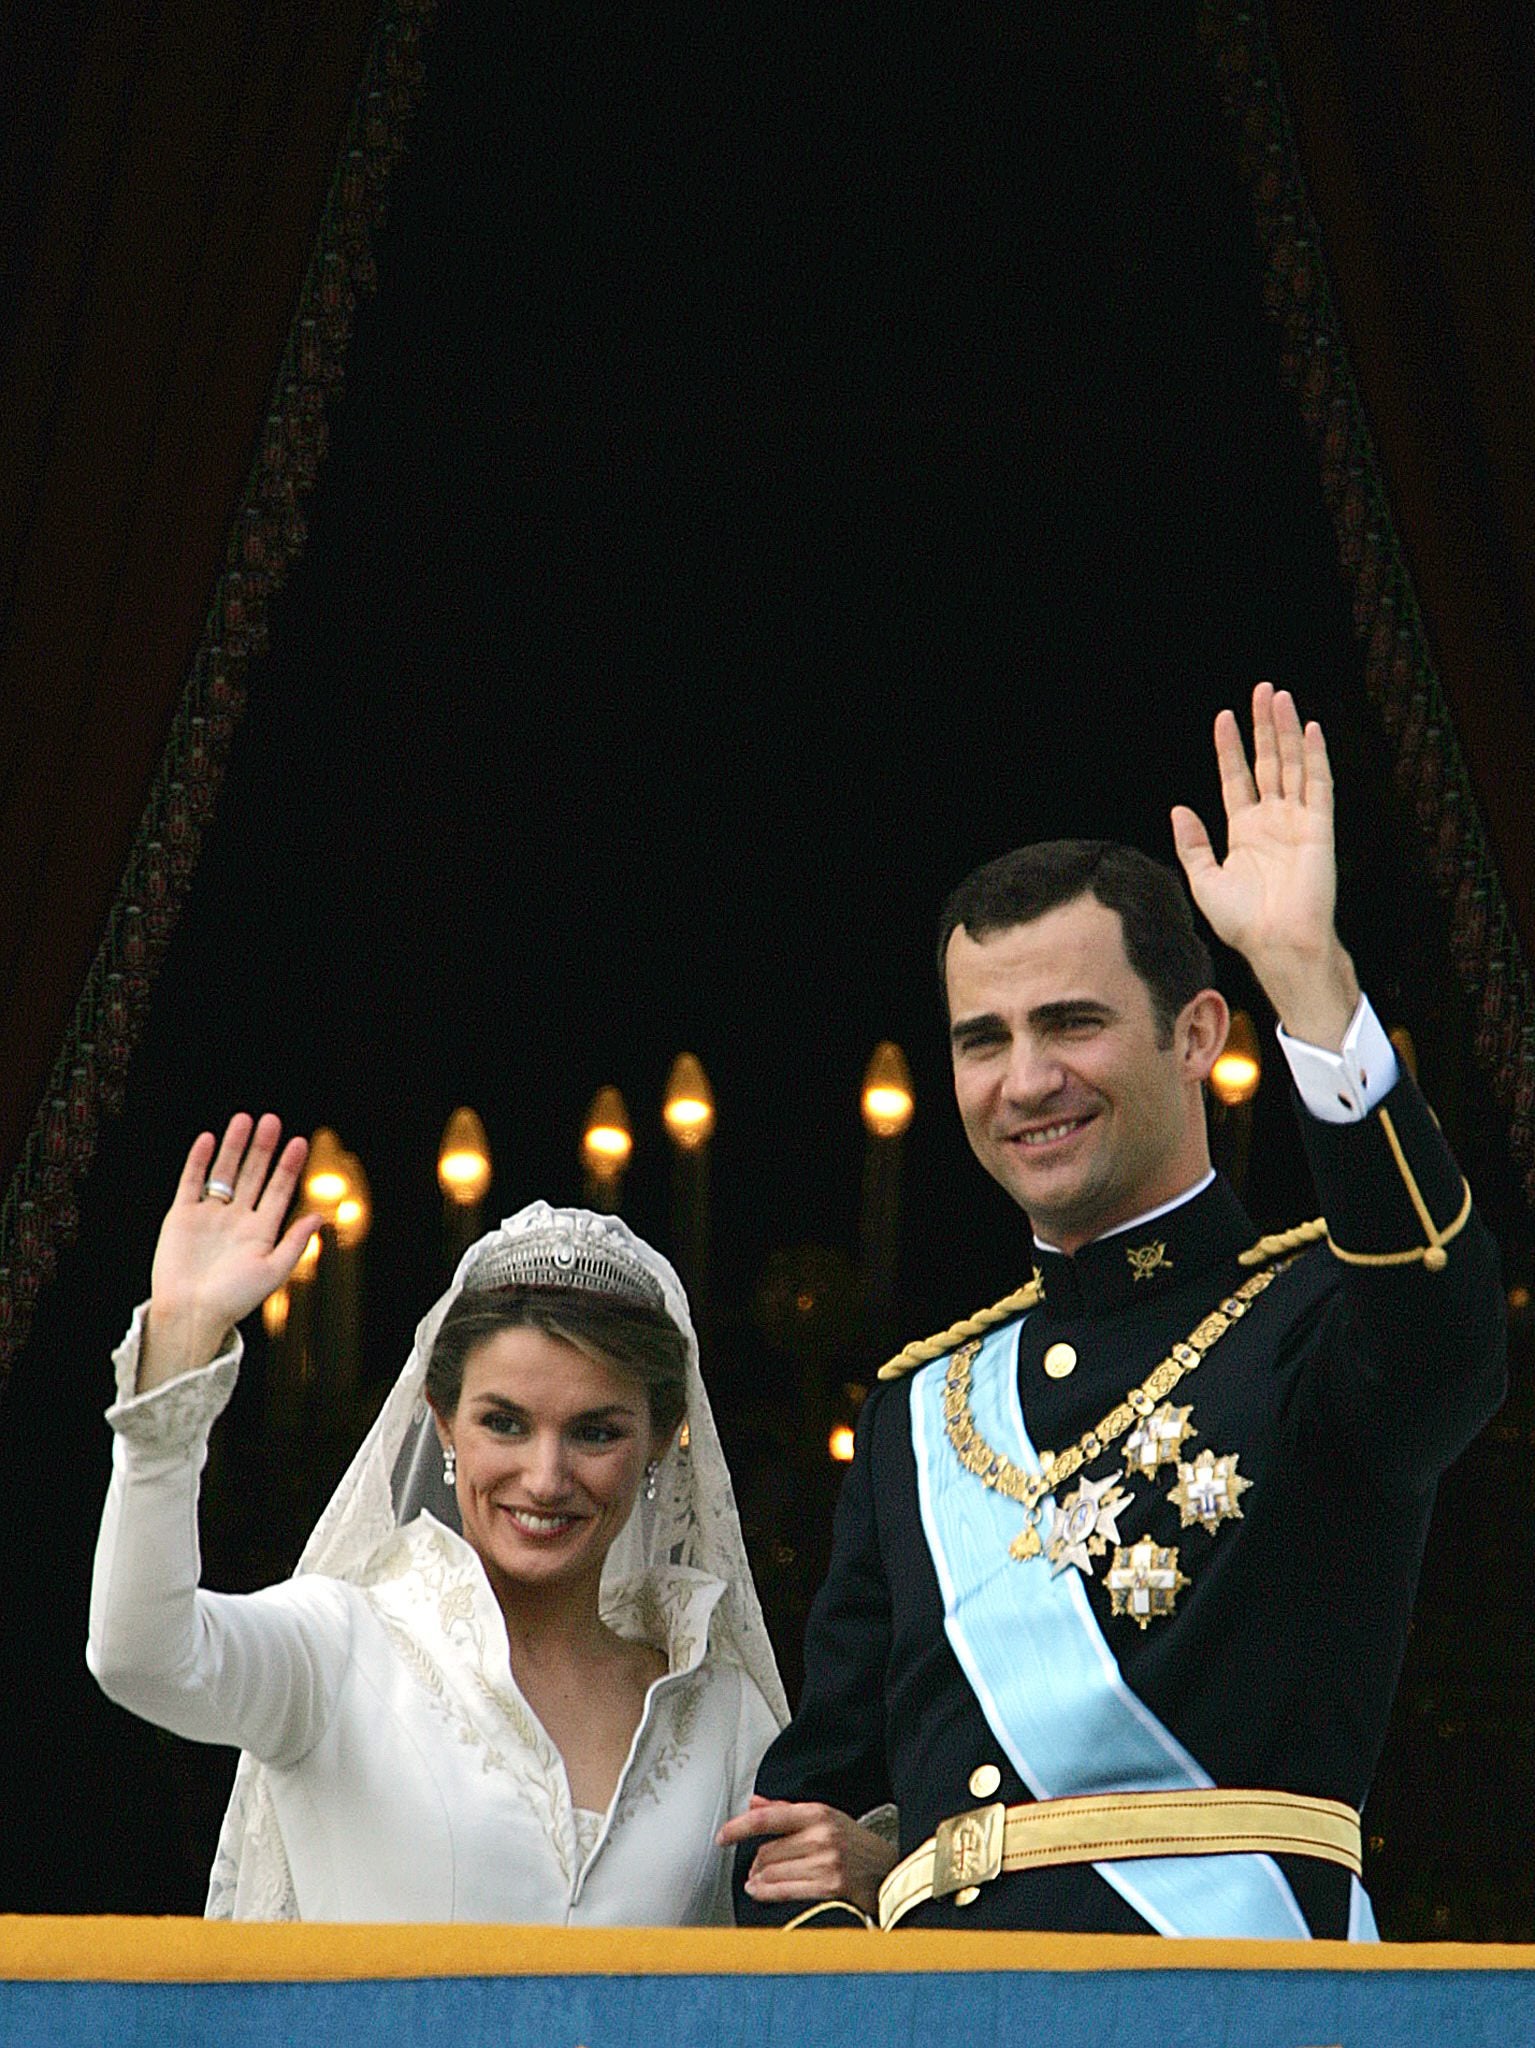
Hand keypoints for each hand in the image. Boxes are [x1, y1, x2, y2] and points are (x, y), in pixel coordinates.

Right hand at [140, 1114, 320, 1391]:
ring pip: (224, 1172)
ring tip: (245, 1120)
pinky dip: (199, 1161)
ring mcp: (209, 1216)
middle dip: (263, 1149)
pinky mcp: (182, 1217)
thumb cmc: (233, 1300)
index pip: (279, 1190)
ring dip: (234, 1147)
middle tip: (272, 1121)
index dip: (289, 1166)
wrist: (190, 1314)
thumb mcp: (273, 1271)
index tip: (300, 1142)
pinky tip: (208, 1140)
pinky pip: (191, 1182)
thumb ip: (295, 1242)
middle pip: (253, 1175)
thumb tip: (321, 1216)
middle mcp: (237, 1219)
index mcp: (261, 1231)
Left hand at [718, 1795, 898, 1918]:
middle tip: (753, 1869)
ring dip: (757, 1881)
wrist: (889, 1873)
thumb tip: (754, 1802)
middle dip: (754, 1864)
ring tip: (756, 1883)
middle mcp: (821, 1836)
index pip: (767, 1817)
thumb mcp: (825, 1819)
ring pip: (771, 1873)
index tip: (722, 1836)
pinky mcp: (830, 1888)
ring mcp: (826, 1863)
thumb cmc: (855, 1846)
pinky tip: (760, 1892)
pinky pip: (784, 1891)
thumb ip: (786, 1812)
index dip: (738, 1827)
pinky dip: (766, 1894)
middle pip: (766, 1852)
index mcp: (818, 1813)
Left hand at [1170, 681, 1359, 1048]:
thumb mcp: (1204, 880)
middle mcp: (1272, 821)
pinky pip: (1318, 785)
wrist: (1276, 944)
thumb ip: (1192, 844)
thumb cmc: (1242, 923)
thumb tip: (1178, 809)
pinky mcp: (1318, 828)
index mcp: (1244, 832)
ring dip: (1286, 731)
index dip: (1230, 748)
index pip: (1236, 778)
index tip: (1223, 717)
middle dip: (1263, 726)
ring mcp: (1296, 821)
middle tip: (1262, 690)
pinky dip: (1314, 756)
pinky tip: (1310, 729)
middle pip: (1267, 762)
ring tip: (1279, 696)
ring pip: (1291, 765)